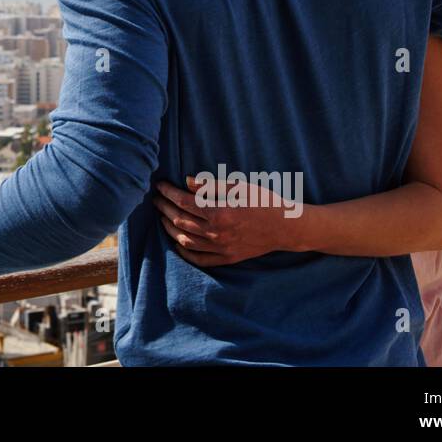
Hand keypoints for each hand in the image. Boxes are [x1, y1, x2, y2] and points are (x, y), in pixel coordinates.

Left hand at [152, 177, 294, 267]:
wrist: (286, 227)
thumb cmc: (264, 201)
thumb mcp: (239, 187)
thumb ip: (210, 185)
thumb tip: (186, 182)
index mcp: (219, 212)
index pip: (183, 202)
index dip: (168, 193)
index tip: (159, 186)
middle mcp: (217, 233)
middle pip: (180, 221)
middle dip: (164, 208)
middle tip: (156, 199)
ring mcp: (221, 248)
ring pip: (185, 240)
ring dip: (169, 228)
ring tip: (163, 216)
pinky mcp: (227, 258)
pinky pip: (199, 259)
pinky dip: (184, 251)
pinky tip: (177, 242)